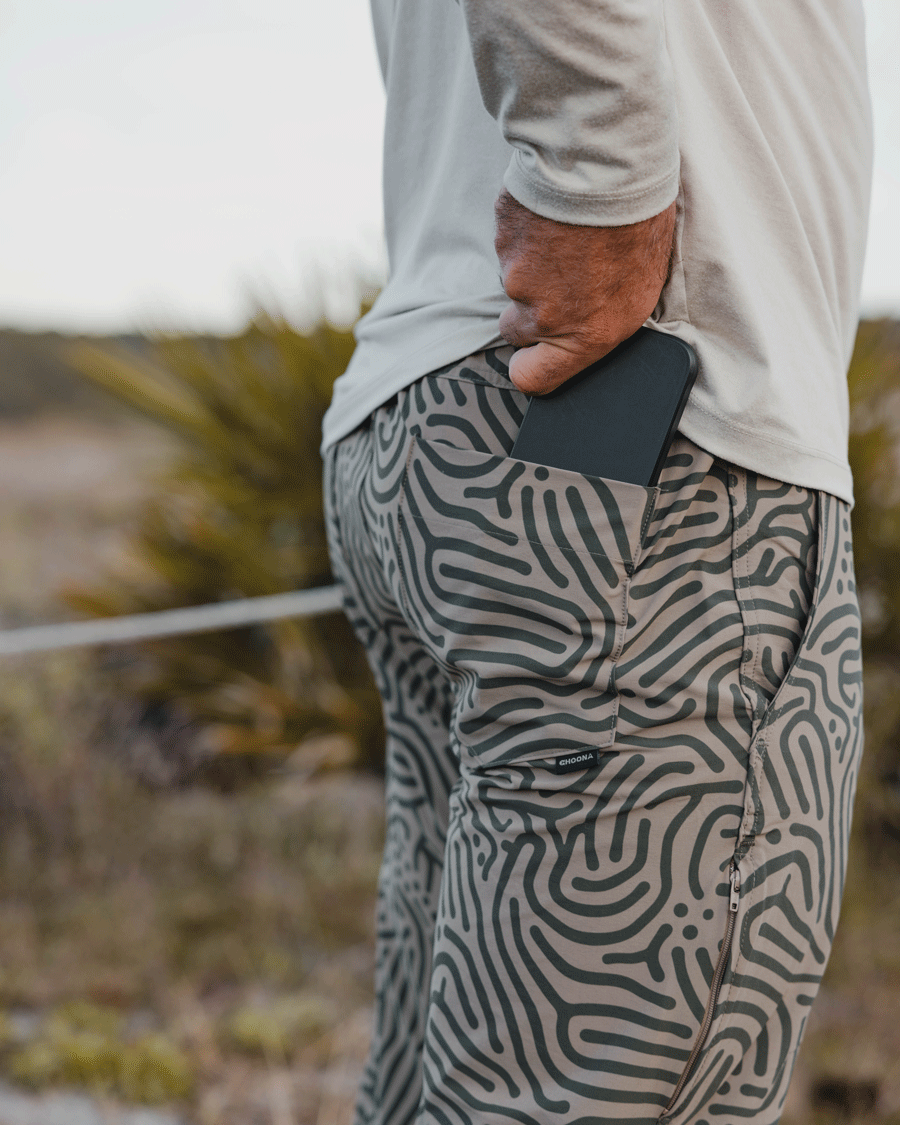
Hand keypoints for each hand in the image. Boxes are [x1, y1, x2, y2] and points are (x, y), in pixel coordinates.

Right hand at [494, 189, 676, 394]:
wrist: (610, 167)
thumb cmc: (637, 227)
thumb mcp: (642, 290)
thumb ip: (601, 320)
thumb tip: (585, 328)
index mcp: (582, 335)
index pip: (532, 379)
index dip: (529, 368)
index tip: (535, 356)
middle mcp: (543, 314)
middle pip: (515, 331)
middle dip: (529, 312)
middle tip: (561, 280)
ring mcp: (516, 276)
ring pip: (514, 281)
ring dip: (535, 264)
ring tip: (569, 234)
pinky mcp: (503, 239)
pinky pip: (509, 244)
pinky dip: (527, 233)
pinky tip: (555, 213)